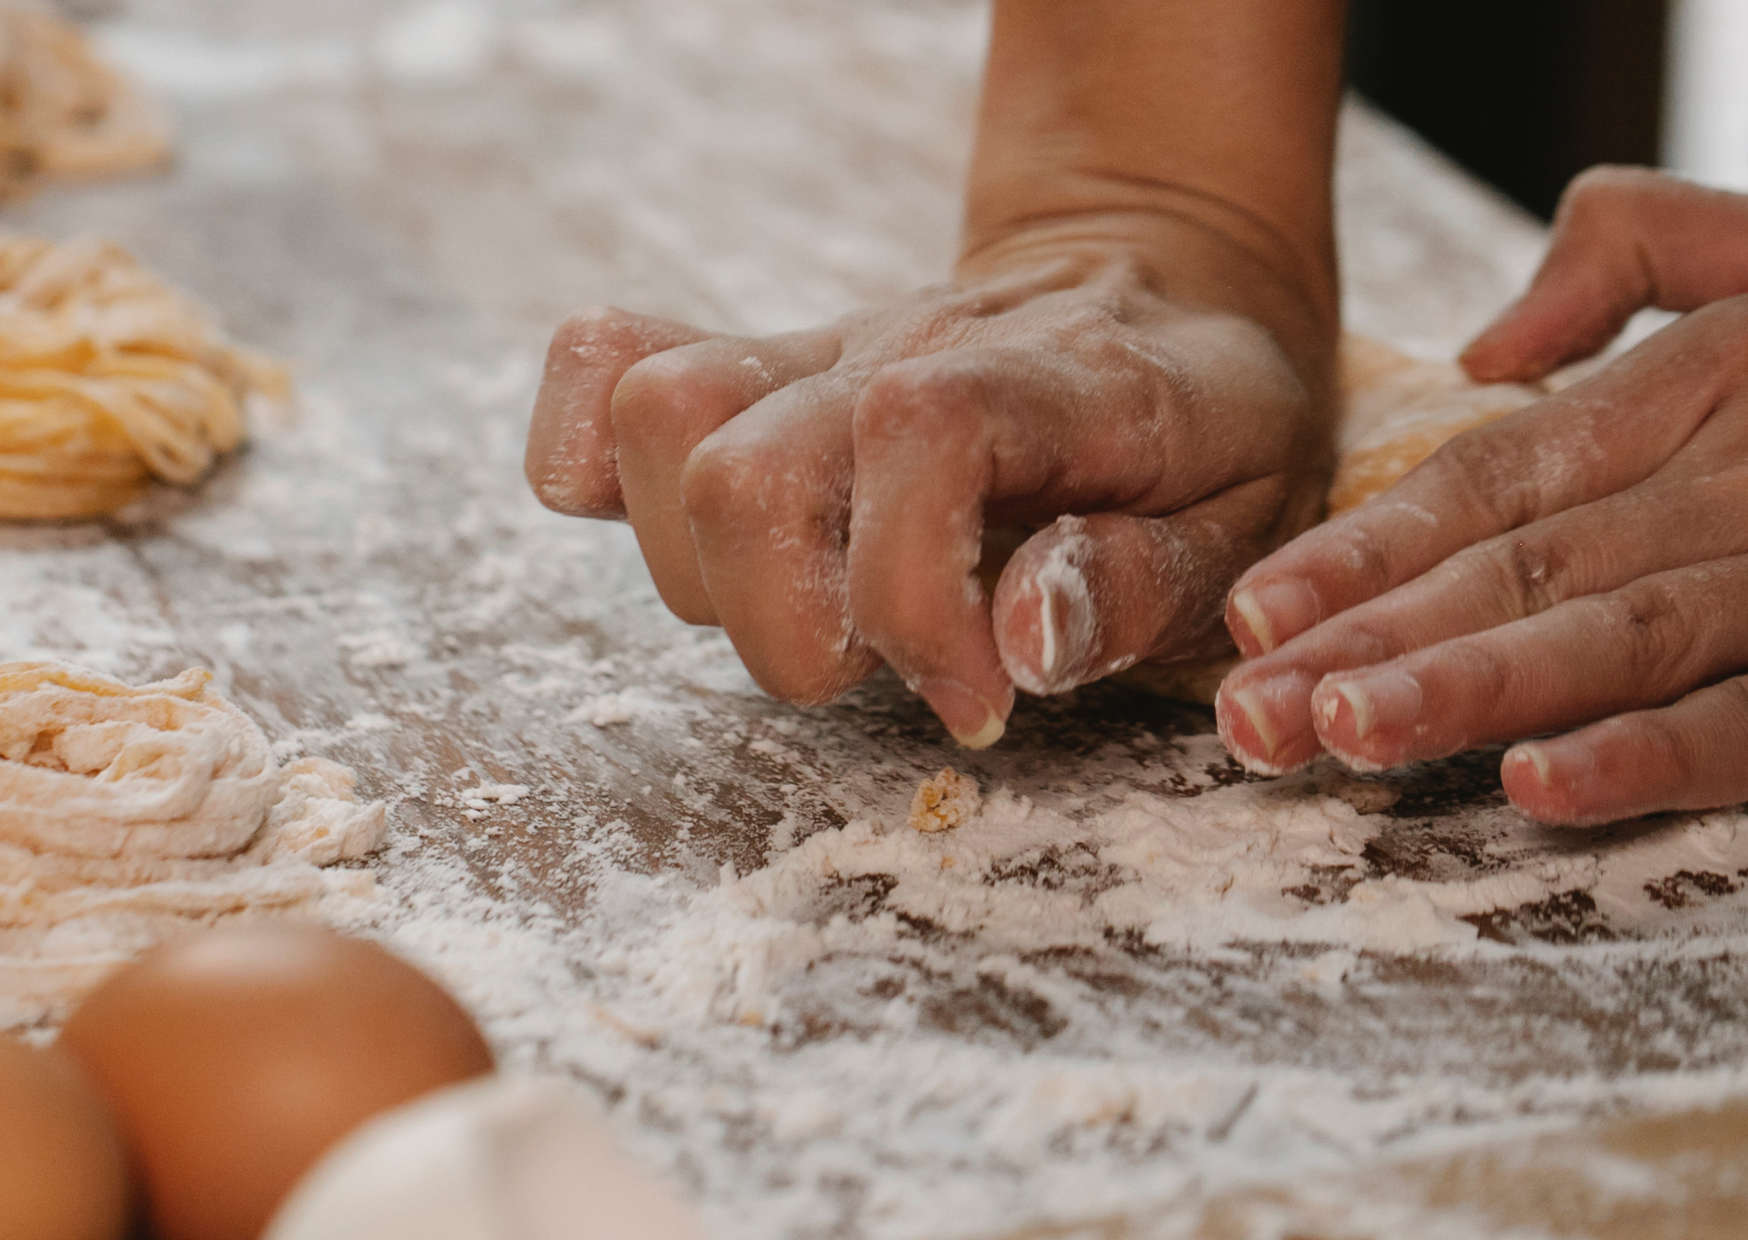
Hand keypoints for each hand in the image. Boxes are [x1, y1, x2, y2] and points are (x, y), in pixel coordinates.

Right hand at [527, 231, 1333, 746]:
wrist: (1160, 281)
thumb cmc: (1209, 430)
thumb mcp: (1250, 519)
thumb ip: (1147, 584)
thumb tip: (1022, 641)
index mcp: (1051, 382)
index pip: (915, 435)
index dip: (914, 600)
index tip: (977, 696)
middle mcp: (905, 352)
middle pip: (742, 467)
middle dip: (792, 633)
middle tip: (887, 665)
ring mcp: (816, 354)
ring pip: (655, 421)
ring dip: (705, 573)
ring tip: (814, 607)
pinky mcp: (760, 369)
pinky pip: (605, 371)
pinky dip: (593, 463)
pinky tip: (691, 534)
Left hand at [1216, 168, 1747, 824]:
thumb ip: (1634, 258)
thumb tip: (1491, 351)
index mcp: (1693, 388)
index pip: (1489, 481)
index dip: (1364, 550)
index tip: (1255, 615)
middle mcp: (1732, 476)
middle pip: (1519, 568)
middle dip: (1373, 644)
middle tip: (1252, 712)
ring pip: (1615, 636)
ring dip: (1474, 692)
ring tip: (1346, 736)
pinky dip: (1650, 753)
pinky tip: (1538, 783)